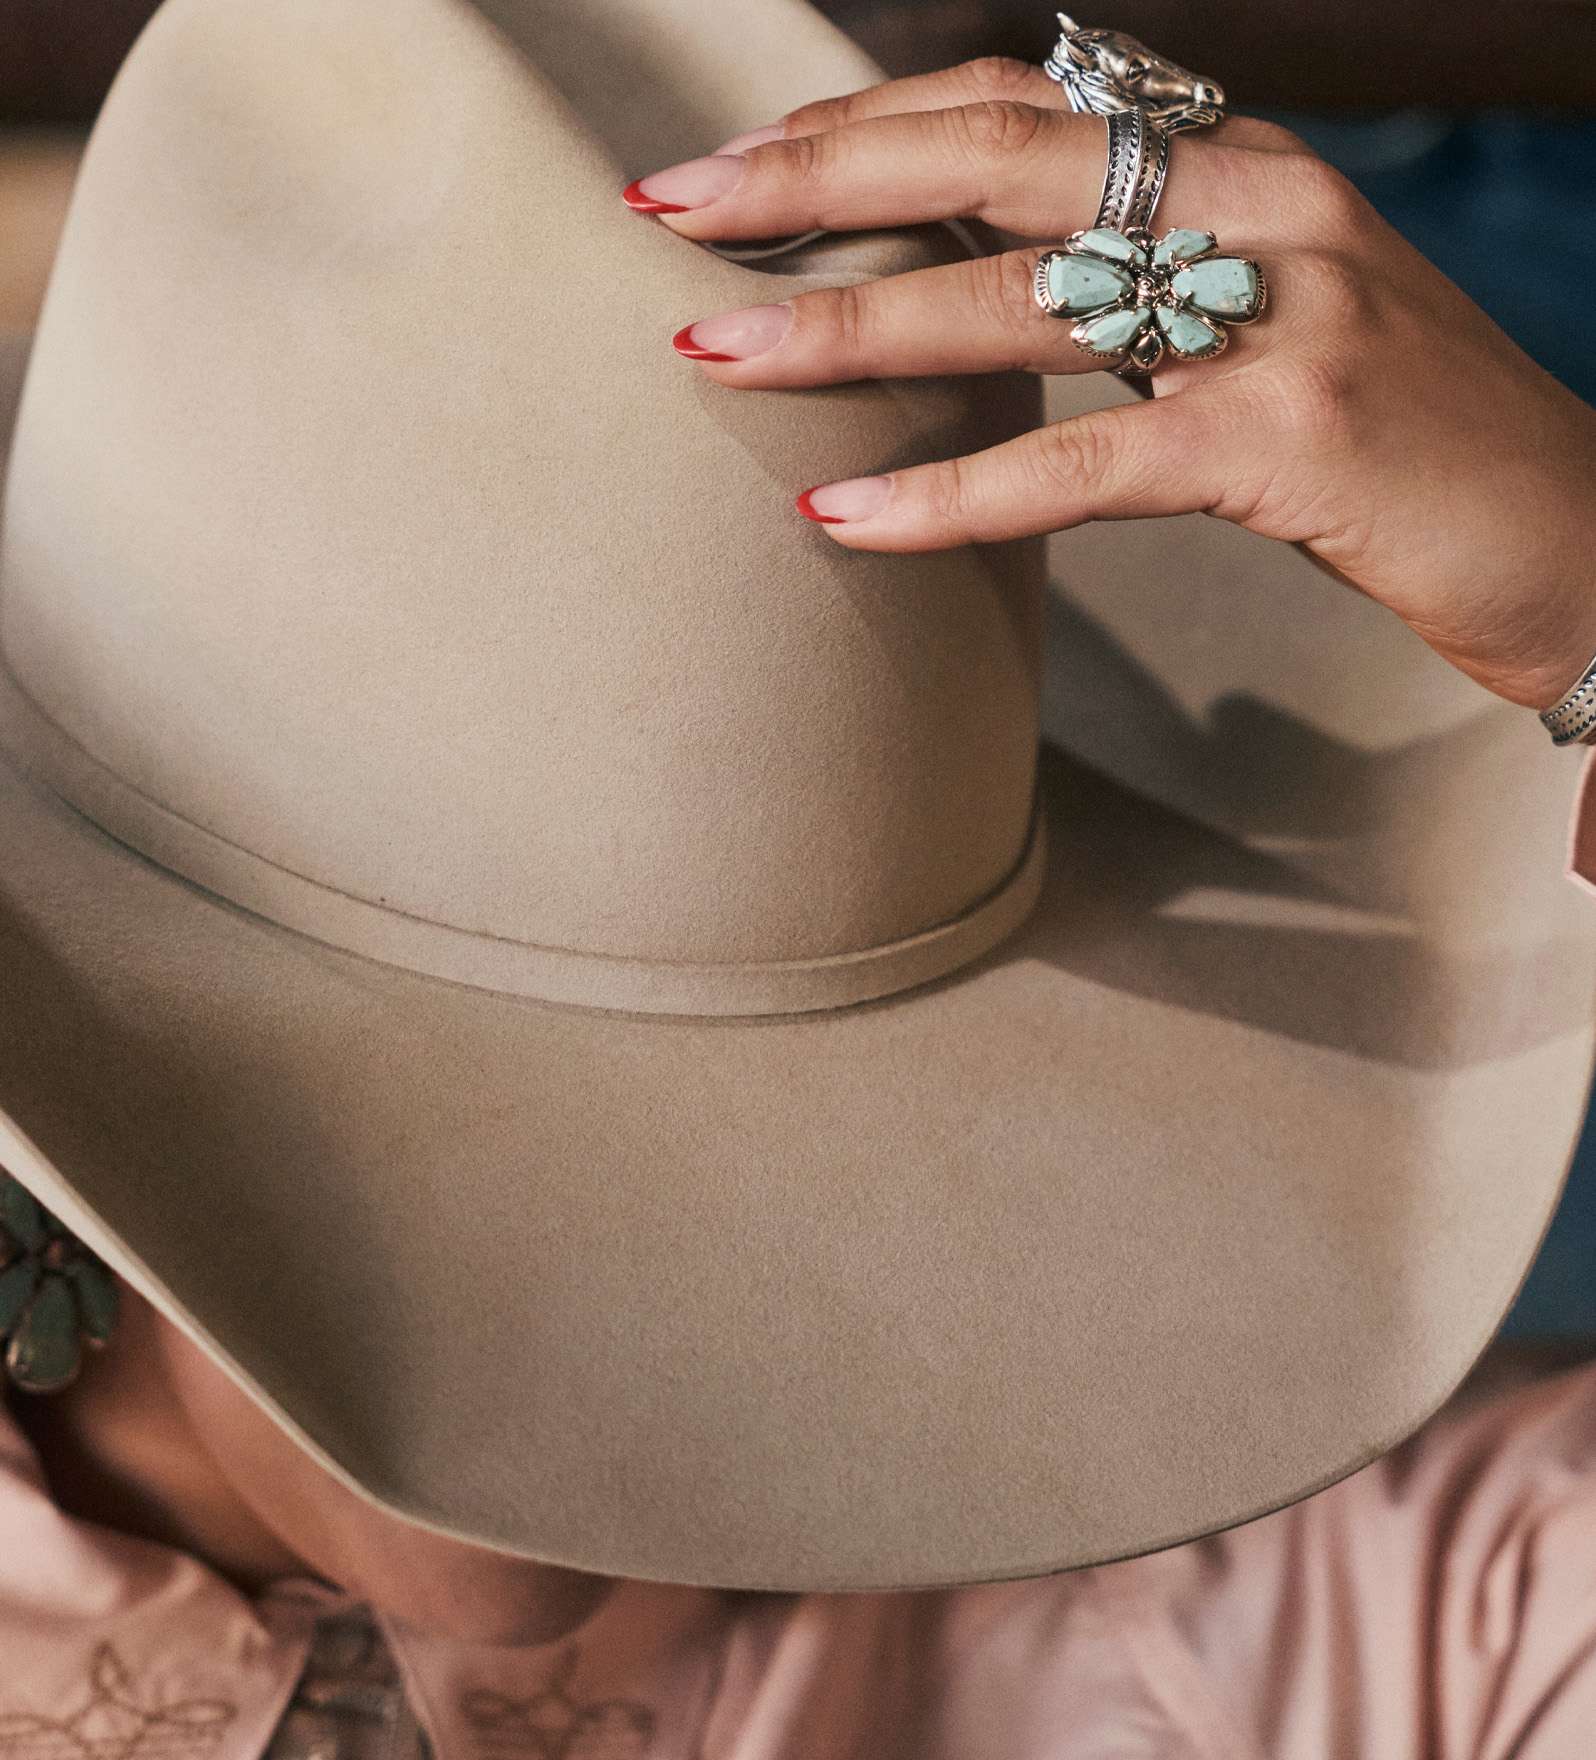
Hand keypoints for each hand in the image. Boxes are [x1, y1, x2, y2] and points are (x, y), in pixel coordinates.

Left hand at [625, 58, 1595, 714]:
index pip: (1021, 107)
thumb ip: (1152, 275)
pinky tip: (842, 512)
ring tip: (709, 352)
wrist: (1580, 537)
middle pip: (994, 161)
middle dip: (814, 178)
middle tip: (667, 206)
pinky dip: (955, 492)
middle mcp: (1263, 201)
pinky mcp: (1295, 437)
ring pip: (1022, 300)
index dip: (867, 122)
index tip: (738, 160)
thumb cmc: (1405, 443)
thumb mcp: (1277, 316)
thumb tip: (992, 276)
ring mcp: (1286, 310)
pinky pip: (1087, 461)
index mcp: (1246, 161)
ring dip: (848, 324)